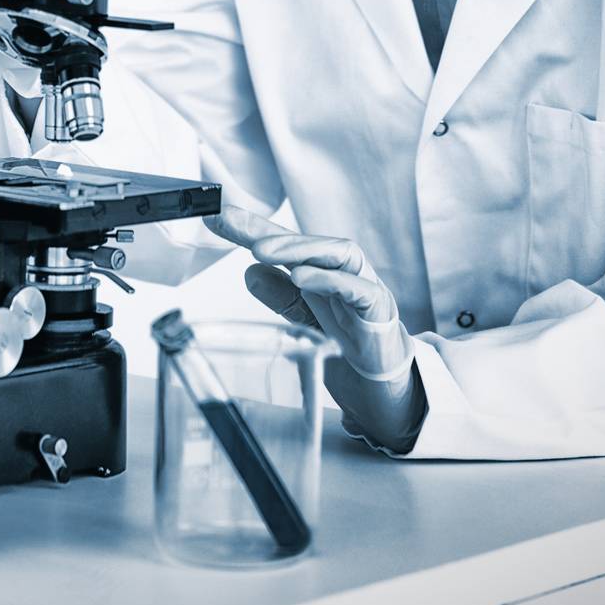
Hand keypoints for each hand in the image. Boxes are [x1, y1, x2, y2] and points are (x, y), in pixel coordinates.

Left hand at [204, 208, 425, 453]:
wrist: (385, 387)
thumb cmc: (348, 345)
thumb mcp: (304, 320)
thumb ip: (281, 296)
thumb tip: (250, 273)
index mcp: (322, 274)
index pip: (287, 245)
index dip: (253, 229)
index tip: (218, 217)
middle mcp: (344, 273)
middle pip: (314, 242)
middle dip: (276, 234)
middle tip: (241, 235)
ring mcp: (365, 288)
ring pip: (341, 254)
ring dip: (302, 249)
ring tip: (263, 251)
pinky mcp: (380, 310)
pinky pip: (361, 288)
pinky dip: (332, 280)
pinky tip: (304, 279)